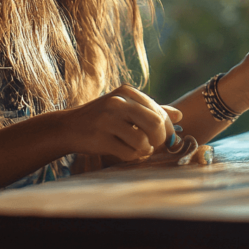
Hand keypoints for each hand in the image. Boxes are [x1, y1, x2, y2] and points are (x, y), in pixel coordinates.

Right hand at [62, 84, 182, 160]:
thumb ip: (151, 110)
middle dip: (160, 139)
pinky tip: (127, 153)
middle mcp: (117, 102)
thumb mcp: (125, 107)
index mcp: (127, 92)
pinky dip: (133, 157)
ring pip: (143, 141)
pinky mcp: (100, 138)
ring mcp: (107, 120)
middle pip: (155, 124)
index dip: (168, 129)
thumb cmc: (102, 118)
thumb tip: (180, 115)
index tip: (167, 139)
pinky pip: (128, 153)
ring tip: (139, 149)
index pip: (158, 111)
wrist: (68, 127)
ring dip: (145, 150)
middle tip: (155, 146)